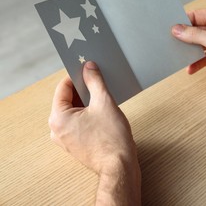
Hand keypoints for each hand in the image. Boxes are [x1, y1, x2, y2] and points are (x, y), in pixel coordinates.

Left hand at [49, 61, 140, 203]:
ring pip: (74, 112)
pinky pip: (79, 123)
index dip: (76, 76)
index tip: (87, 69)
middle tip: (98, 82)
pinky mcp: (76, 145)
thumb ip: (95, 81)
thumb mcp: (104, 102)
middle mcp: (57, 130)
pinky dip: (88, 115)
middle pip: (68, 100)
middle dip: (83, 90)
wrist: (119, 166)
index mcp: (58, 118)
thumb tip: (89, 67)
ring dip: (87, 103)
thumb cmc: (111, 138)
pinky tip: (103, 113)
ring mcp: (66, 139)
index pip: (63, 88)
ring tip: (103, 98)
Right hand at [172, 9, 205, 89]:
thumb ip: (196, 35)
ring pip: (197, 45)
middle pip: (195, 30)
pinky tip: (191, 68)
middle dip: (184, 38)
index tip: (171, 29)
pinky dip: (196, 63)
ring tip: (179, 57)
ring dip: (189, 52)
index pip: (197, 15)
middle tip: (171, 43)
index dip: (184, 21)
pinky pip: (202, 57)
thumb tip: (177, 29)